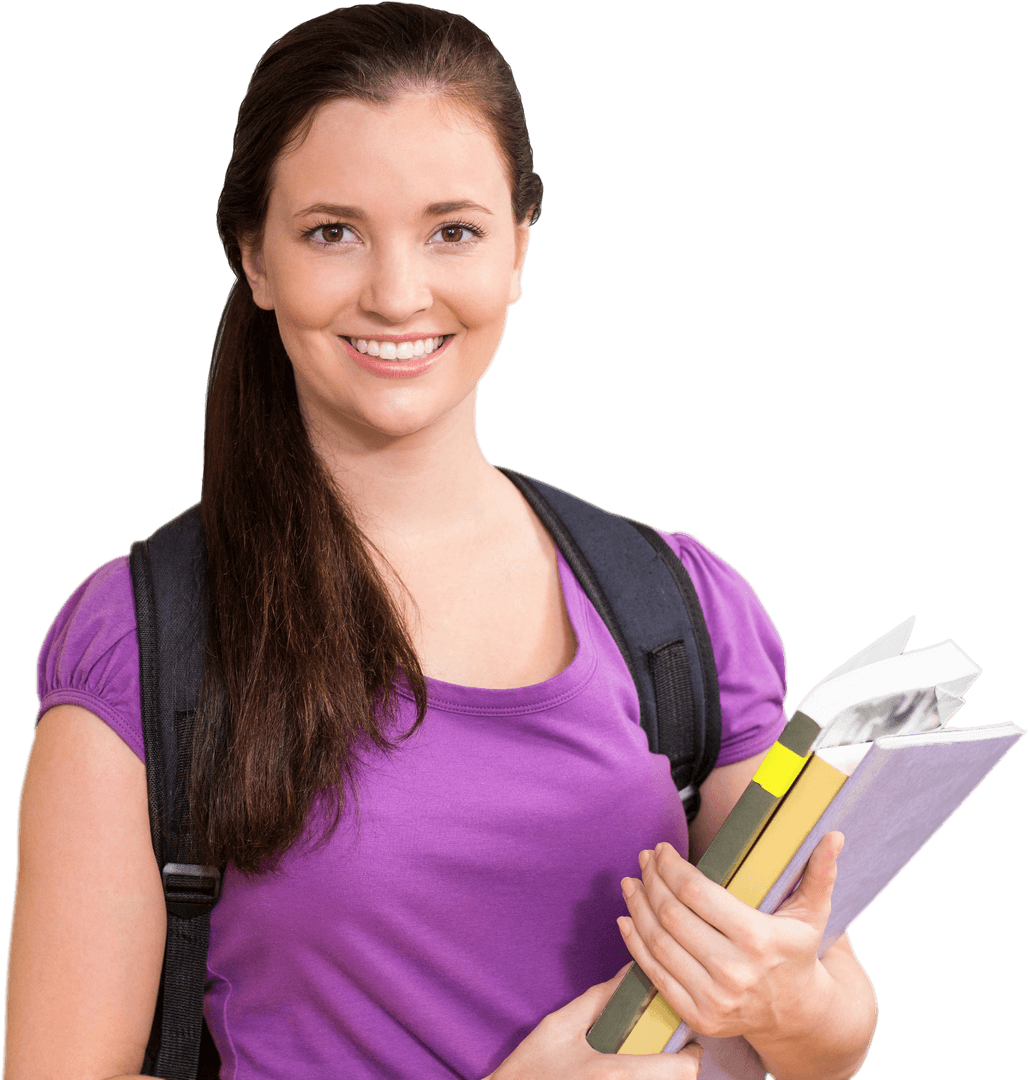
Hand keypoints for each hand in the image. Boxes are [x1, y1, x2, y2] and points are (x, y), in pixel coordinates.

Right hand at [487, 963, 704, 1078]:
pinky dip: (641, 1079)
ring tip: (644, 1059)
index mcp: (614, 1073)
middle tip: (666, 1049)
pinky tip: (621, 1071)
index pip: (680, 1070)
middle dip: (677, 1067)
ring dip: (659, 1075)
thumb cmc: (532, 1068)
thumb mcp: (561, 1026)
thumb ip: (599, 1000)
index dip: (691, 1055)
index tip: (687, 1040)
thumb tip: (629, 974)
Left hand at [618, 832, 844, 1044]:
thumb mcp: (813, 913)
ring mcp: (714, 998)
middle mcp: (733, 971)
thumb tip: (833, 836)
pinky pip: (655, 974)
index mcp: (759, 939)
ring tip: (632, 882)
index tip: (661, 849)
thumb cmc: (798, 953)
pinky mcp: (698, 1016)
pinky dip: (634, 944)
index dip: (671, 867)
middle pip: (672, 915)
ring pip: (658, 942)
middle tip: (644, 860)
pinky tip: (627, 918)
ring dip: (637, 907)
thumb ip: (820, 873)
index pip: (697, 893)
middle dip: (651, 880)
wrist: (798, 1016)